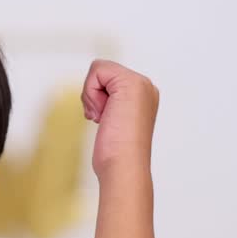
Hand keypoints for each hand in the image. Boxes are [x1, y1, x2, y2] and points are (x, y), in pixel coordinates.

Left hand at [81, 59, 159, 179]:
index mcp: (144, 95)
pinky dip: (91, 93)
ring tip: (106, 119)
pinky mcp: (130, 83)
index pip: (107, 78)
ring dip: (92, 97)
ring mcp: (140, 84)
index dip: (97, 98)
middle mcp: (145, 86)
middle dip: (94, 96)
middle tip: (105, 119)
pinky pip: (97, 70)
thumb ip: (109, 106)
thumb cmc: (116, 155)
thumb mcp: (111, 123)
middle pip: (102, 72)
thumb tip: (99, 103)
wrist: (124, 167)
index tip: (106, 119)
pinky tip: (102, 115)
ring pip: (99, 70)